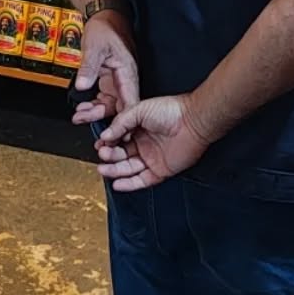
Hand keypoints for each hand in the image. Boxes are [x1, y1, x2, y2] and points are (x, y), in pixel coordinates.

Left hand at [70, 10, 139, 127]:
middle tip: (84, 120)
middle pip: (118, 107)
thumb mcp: (94, 47)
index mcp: (128, 73)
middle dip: (102, 117)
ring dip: (94, 112)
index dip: (126, 120)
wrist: (103, 16)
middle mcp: (125, 80)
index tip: (117, 133)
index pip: (130, 101)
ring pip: (109, 105)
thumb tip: (82, 86)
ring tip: (79, 116)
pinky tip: (81, 109)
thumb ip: (88, 67)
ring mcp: (116, 81)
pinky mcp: (108, 80)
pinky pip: (102, 98)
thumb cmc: (105, 28)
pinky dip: (92, 105)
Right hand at [95, 94, 209, 190]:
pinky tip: (117, 183)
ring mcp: (151, 158)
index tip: (100, 145)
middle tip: (103, 155)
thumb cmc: (171, 110)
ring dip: (114, 171)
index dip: (107, 143)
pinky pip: (142, 180)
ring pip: (128, 169)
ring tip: (103, 169)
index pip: (117, 139)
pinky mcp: (160, 171)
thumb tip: (105, 135)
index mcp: (137, 128)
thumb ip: (120, 122)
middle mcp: (143, 144)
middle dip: (109, 156)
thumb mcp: (139, 110)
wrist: (193, 121)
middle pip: (120, 155)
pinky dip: (129, 184)